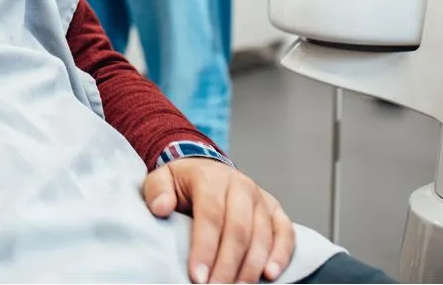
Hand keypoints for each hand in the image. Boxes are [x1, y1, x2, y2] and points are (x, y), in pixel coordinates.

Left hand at [144, 158, 294, 284]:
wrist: (208, 169)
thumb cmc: (184, 182)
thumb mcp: (163, 179)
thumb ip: (157, 191)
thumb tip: (161, 208)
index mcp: (211, 179)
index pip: (210, 216)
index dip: (205, 248)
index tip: (197, 276)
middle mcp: (240, 186)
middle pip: (238, 230)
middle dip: (227, 265)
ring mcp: (260, 198)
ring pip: (262, 235)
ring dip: (251, 266)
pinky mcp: (275, 210)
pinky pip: (285, 233)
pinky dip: (281, 255)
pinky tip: (270, 275)